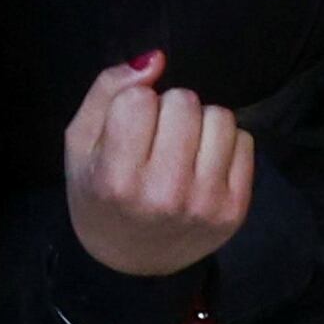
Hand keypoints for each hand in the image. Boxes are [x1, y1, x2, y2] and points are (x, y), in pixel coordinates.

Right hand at [63, 54, 255, 278]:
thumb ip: (108, 89)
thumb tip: (157, 59)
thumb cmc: (99, 192)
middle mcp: (164, 193)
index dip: (132, 104)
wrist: (130, 264)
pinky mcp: (235, 210)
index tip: (128, 129)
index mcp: (116, 178)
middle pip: (184, 101)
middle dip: (168, 110)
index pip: (140, 98)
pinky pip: (244, 140)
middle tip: (156, 139)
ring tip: (182, 148)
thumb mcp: (79, 141)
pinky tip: (202, 164)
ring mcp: (205, 204)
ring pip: (219, 116)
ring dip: (200, 123)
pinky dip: (224, 143)